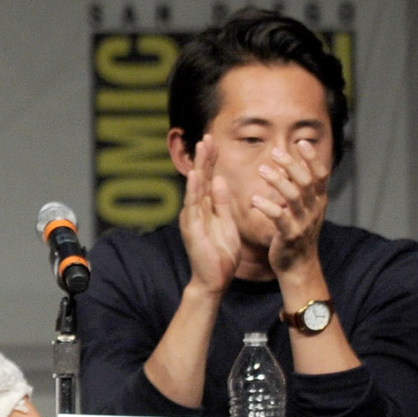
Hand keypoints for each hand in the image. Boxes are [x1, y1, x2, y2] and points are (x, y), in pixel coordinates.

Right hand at [178, 136, 240, 296]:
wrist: (213, 280)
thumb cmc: (220, 255)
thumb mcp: (226, 223)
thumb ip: (221, 202)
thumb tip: (219, 179)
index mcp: (205, 208)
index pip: (208, 179)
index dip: (211, 160)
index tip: (214, 141)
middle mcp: (195, 209)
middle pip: (200, 178)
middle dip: (204, 157)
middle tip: (207, 136)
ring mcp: (191, 218)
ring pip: (195, 187)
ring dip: (199, 167)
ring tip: (202, 148)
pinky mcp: (192, 228)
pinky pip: (194, 206)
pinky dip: (194, 190)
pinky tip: (197, 176)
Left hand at [252, 136, 328, 277]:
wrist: (298, 265)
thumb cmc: (297, 231)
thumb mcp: (303, 208)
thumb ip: (299, 187)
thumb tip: (289, 163)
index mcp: (319, 200)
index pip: (321, 174)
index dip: (312, 158)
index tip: (301, 141)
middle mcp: (315, 209)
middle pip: (307, 181)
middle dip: (292, 164)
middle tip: (275, 152)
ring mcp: (304, 222)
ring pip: (294, 196)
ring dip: (278, 181)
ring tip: (262, 170)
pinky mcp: (290, 235)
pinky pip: (280, 218)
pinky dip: (268, 207)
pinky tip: (254, 199)